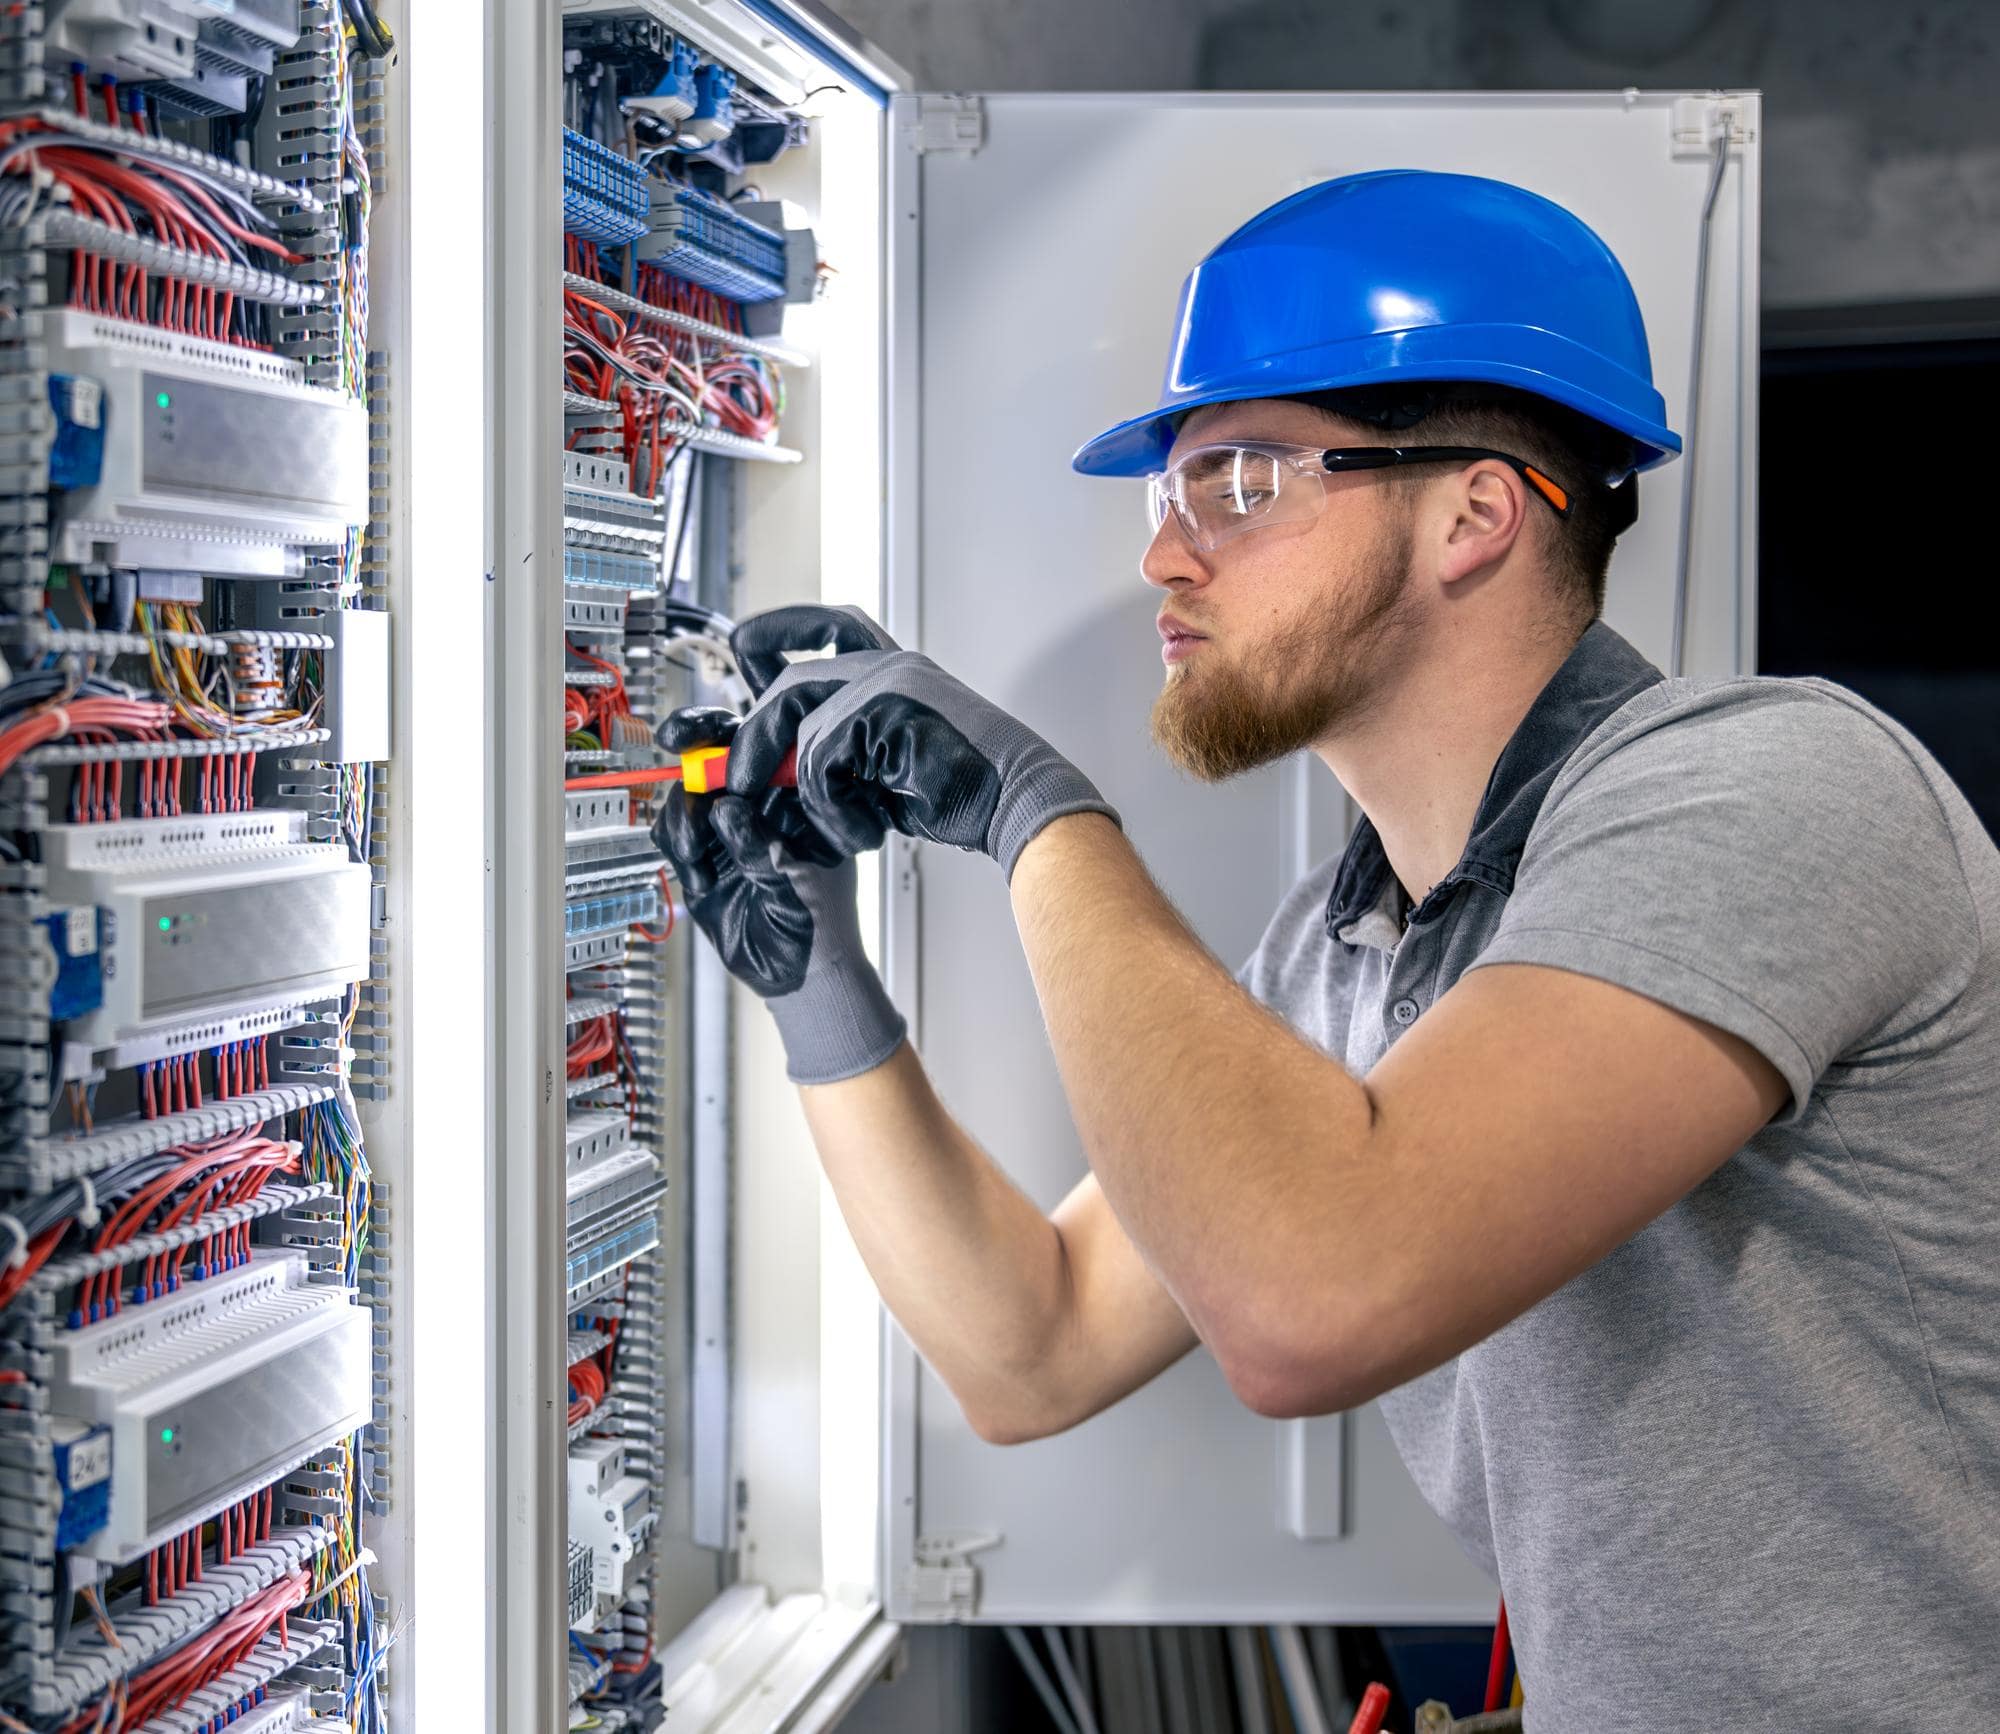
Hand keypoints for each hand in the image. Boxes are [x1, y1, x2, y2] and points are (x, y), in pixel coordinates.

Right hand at [652, 705, 904, 1083]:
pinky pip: (672, 828)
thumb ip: (763, 845)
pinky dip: (678, 844)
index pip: (776, 731)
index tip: (728, 704)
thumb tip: (726, 808)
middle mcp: (761, 801)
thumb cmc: (822, 922)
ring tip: (696, 849)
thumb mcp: (801, 880)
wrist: (799, 976)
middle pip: (721, 745)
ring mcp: (728, 825)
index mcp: (799, 794)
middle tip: (677, 738)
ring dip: (684, 812)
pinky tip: (699, 875)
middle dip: (695, 736)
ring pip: (689, 788)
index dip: (750, 699)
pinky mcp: (701, 852)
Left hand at [725, 605, 1118, 878]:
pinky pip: (821, 758)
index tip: (742, 646)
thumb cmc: (963, 789)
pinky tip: (863, 829)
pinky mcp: (886, 708)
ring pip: (800, 723)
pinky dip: (831, 806)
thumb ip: (840, 752)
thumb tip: (773, 765)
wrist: (1017, 798)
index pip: (826, 625)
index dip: (778, 630)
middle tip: (739, 779)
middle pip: (791, 681)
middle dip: (756, 735)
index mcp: (894, 669)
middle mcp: (888, 664)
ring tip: (825, 826)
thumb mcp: (888, 766)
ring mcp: (888, 681)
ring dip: (796, 786)